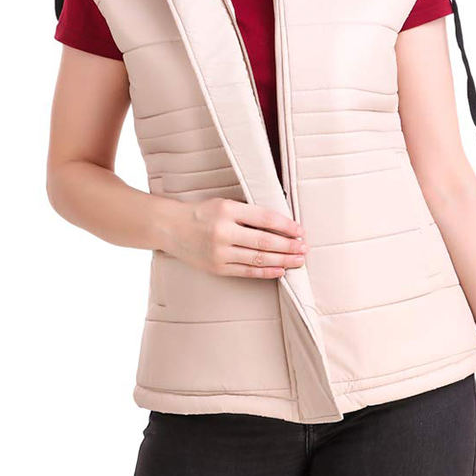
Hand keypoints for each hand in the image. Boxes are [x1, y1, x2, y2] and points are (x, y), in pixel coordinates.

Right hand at [165, 197, 308, 278]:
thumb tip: (282, 225)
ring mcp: (219, 252)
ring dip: (282, 260)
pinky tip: (280, 270)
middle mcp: (222, 232)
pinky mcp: (217, 267)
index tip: (300, 230)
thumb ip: (248, 213)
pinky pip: (246, 271)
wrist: (171, 228)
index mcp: (226, 210)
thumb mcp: (224, 204)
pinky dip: (265, 272)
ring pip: (257, 258)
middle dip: (288, 246)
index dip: (285, 226)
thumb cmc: (202, 213)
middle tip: (304, 248)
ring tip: (298, 260)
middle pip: (263, 241)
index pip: (264, 219)